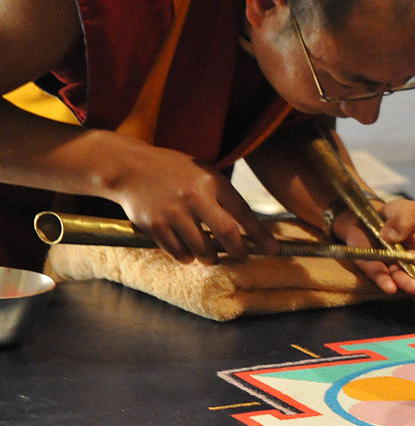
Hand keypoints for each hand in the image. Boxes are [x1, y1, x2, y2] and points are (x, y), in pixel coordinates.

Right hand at [108, 141, 275, 264]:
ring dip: (211, 258)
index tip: (273, 249)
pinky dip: (187, 257)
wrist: (129, 167)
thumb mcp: (203, 172)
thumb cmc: (173, 171)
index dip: (260, 235)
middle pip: (227, 235)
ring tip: (211, 255)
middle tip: (242, 258)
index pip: (244, 213)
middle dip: (239, 253)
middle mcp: (195, 197)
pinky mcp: (154, 225)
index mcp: (212, 181)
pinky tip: (188, 251)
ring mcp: (174, 212)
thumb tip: (248, 226)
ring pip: (203, 249)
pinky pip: (179, 253)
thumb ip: (223, 195)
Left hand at [332, 197, 414, 305]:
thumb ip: (405, 219)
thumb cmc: (395, 214)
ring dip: (402, 285)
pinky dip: (384, 282)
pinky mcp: (374, 268)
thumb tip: (392, 236)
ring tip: (401, 284)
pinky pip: (379, 276)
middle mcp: (412, 264)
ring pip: (400, 281)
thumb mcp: (406, 210)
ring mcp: (393, 268)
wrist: (367, 213)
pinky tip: (388, 286)